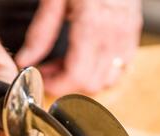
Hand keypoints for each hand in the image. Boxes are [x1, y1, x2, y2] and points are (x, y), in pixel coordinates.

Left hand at [16, 0, 142, 95]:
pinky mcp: (132, 33)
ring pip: (108, 80)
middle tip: (50, 69)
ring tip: (68, 63)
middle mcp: (113, 35)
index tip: (42, 79)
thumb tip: (27, 59)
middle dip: (68, 83)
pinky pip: (121, 67)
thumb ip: (40, 33)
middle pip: (91, 84)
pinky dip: (103, 70)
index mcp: (92, 25)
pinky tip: (88, 56)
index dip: (56, 86)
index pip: (76, 76)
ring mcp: (126, 36)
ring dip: (85, 79)